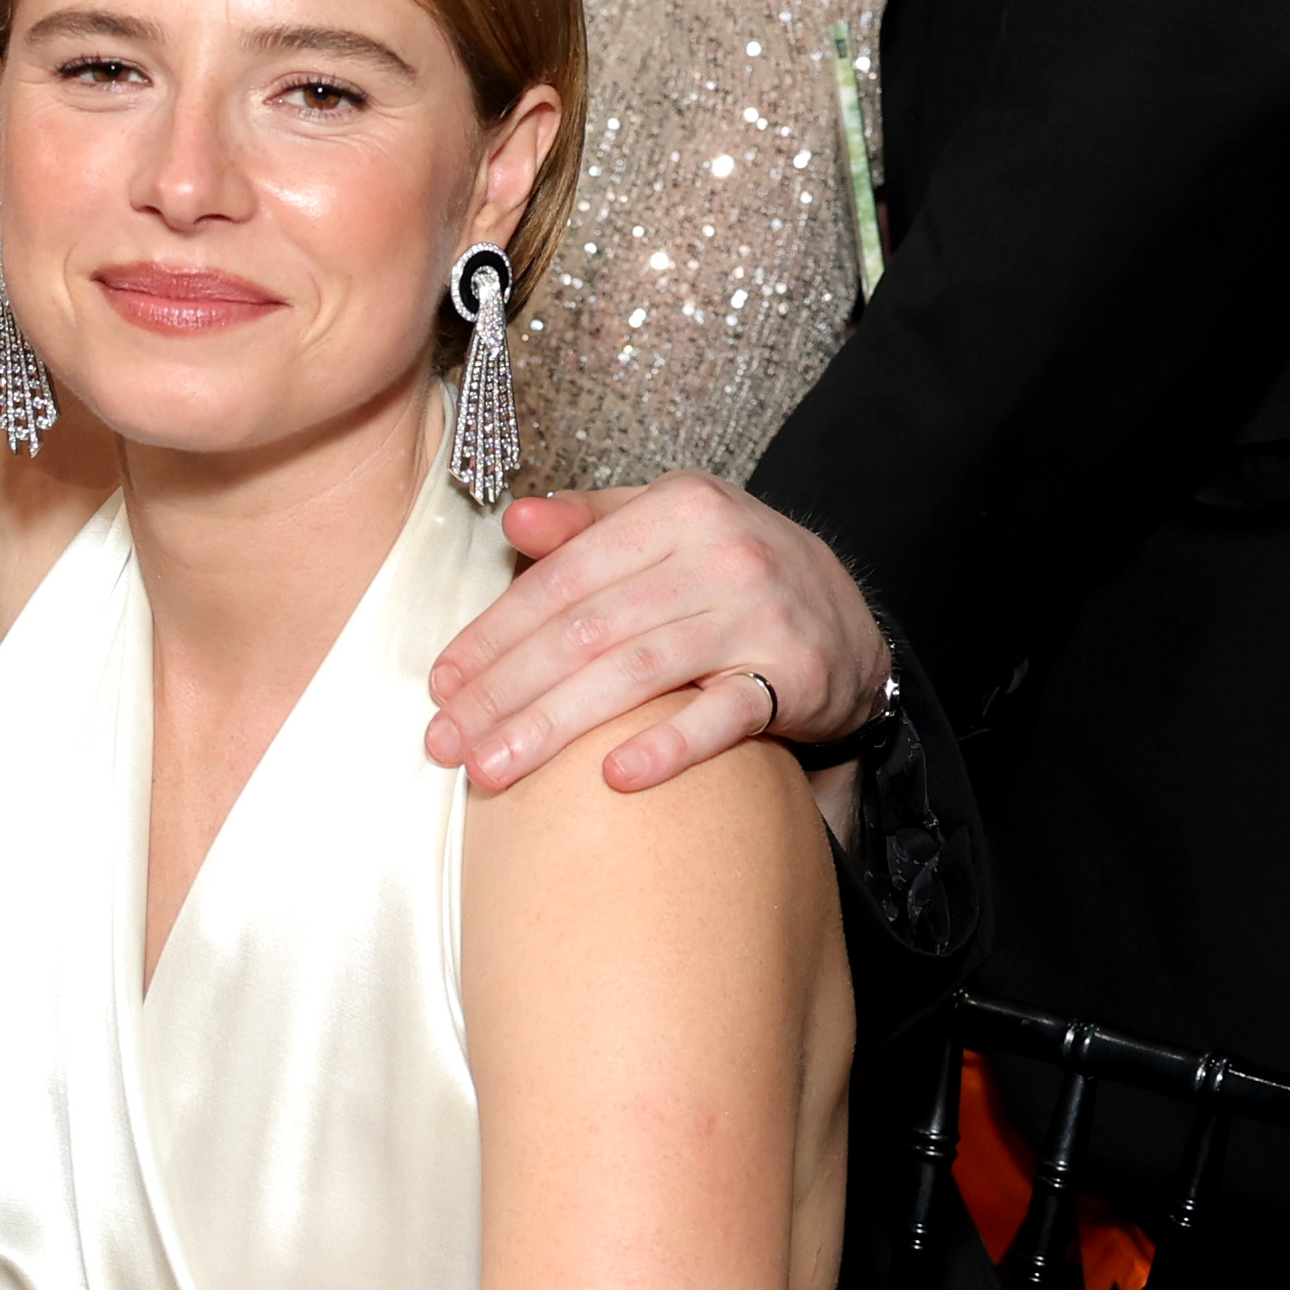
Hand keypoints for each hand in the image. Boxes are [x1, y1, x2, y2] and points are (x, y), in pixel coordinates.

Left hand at [425, 473, 889, 792]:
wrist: (849, 620)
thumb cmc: (730, 575)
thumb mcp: (668, 528)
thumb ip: (590, 524)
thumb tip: (514, 520)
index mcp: (676, 509)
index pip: (561, 579)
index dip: (493, 635)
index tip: (440, 686)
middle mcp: (720, 553)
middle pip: (586, 629)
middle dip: (504, 691)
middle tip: (445, 743)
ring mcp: (760, 614)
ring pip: (636, 672)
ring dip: (553, 725)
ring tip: (492, 769)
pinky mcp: (796, 675)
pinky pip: (723, 715)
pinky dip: (668, 747)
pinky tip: (611, 780)